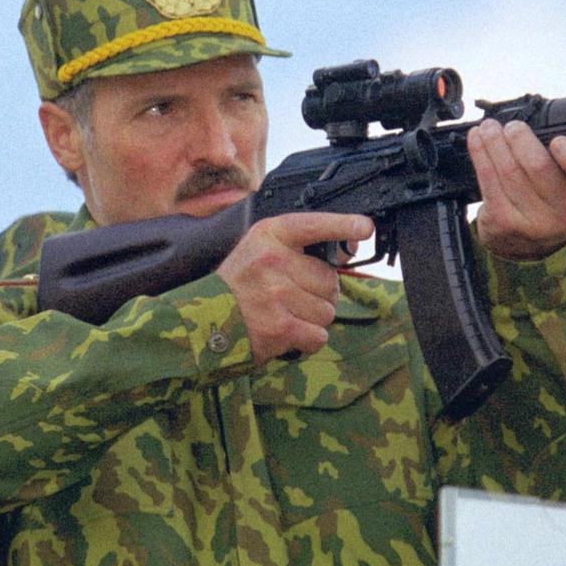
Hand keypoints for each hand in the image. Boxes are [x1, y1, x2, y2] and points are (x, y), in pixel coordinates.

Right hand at [216, 212, 372, 364]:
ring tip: (284, 315)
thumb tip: (345, 254)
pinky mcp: (280, 326)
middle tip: (290, 298)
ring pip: (327, 310)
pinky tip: (286, 333)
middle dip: (318, 294)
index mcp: (269, 236)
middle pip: (330, 280)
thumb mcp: (258, 251)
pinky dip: (307, 340)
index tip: (364, 227)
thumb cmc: (237, 287)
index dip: (343, 225)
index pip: (313, 225)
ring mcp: (277, 294)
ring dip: (312, 319)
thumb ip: (295, 249)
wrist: (202, 322)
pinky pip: (318, 335)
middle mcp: (273, 260)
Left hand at [467, 111, 565, 260]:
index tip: (558, 140)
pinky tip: (477, 140)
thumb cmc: (556, 192)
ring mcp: (534, 222)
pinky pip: (488, 182)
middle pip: (539, 168)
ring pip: (509, 172)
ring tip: (489, 127)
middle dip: (521, 139)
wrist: (531, 241)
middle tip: (513, 125)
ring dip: (495, 143)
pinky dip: (481, 155)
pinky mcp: (505, 224)